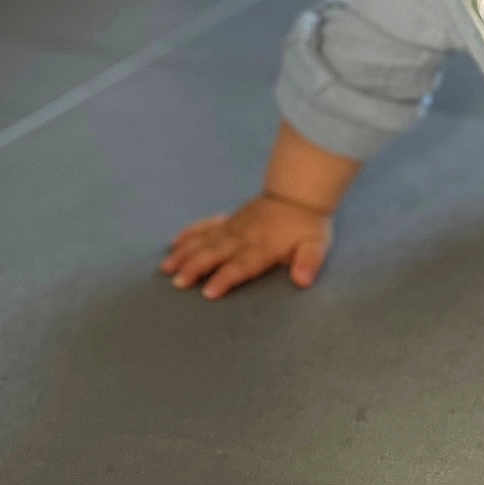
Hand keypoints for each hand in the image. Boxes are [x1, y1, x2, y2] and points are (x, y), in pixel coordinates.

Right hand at [159, 194, 332, 298]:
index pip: (242, 265)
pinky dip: (189, 233)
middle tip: (177, 282)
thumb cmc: (307, 225)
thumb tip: (302, 280)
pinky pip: (206, 226)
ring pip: (205, 240)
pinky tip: (174, 242)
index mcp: (263, 247)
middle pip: (216, 253)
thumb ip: (309, 262)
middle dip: (195, 267)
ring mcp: (233, 227)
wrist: (299, 192)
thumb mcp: (316, 245)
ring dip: (185, 253)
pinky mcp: (229, 219)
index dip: (226, 278)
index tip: (208, 292)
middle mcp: (243, 237)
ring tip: (166, 267)